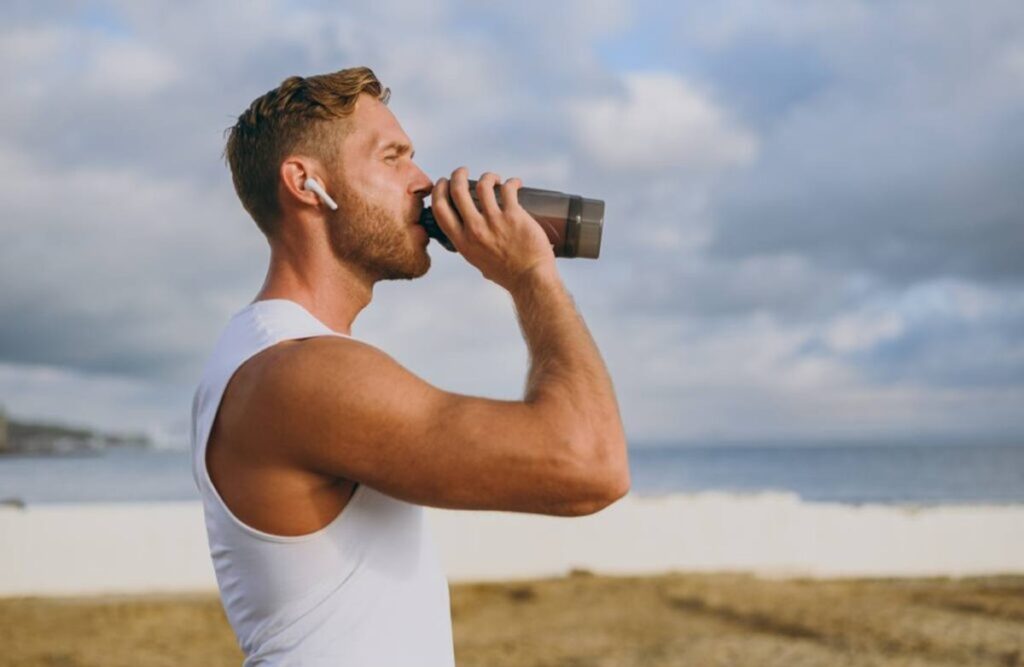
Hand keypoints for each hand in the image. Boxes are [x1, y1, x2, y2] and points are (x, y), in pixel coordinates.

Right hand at [430, 167, 556, 289]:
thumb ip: (471, 247)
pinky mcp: (514, 215)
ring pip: (483, 185)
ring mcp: (494, 221)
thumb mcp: (478, 262)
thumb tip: (471, 237)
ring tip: (493, 178)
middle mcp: (475, 230)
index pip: (440, 210)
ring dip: (487, 176)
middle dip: (457, 175)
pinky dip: (512, 182)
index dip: (438, 191)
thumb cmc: (507, 274)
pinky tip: (516, 183)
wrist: (531, 280)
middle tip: (463, 171)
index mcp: (462, 242)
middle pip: (457, 191)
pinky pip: (508, 189)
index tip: (443, 183)